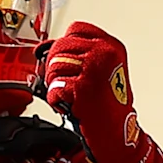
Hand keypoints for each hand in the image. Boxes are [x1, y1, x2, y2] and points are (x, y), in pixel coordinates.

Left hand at [44, 22, 144, 157]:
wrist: (118, 134)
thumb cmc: (109, 106)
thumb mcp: (99, 72)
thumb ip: (77, 55)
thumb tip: (45, 48)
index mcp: (111, 46)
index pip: (76, 29)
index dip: (64, 43)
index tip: (64, 57)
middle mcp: (104, 53)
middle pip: (61, 45)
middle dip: (55, 65)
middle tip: (62, 82)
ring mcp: (94, 68)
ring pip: (55, 65)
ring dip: (54, 82)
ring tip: (66, 94)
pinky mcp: (83, 87)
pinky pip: (55, 86)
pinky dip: (54, 98)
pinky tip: (65, 104)